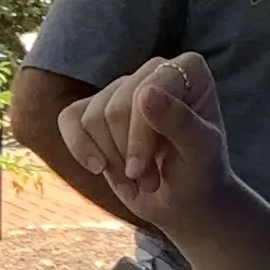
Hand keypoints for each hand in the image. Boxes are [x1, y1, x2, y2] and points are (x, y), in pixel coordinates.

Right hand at [59, 53, 241, 236]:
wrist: (183, 199)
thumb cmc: (200, 173)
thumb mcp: (200, 152)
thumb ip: (179, 122)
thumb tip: (145, 92)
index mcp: (188, 70)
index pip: (144, 93)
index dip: (138, 137)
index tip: (144, 173)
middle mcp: (152, 71)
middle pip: (113, 108)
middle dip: (125, 154)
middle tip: (148, 182)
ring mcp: (122, 88)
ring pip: (91, 118)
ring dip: (110, 161)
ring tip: (135, 182)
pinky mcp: (96, 108)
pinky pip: (69, 119)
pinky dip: (81, 150)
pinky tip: (99, 169)